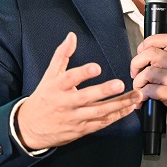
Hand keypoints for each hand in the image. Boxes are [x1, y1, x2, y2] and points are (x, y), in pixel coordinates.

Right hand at [17, 32, 140, 149]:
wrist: (31, 127)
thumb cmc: (44, 97)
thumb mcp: (49, 75)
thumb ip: (62, 54)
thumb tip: (72, 36)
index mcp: (57, 87)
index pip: (69, 78)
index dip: (83, 73)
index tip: (96, 68)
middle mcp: (66, 103)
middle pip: (86, 97)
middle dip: (104, 91)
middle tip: (120, 84)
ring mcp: (75, 118)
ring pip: (98, 112)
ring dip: (118, 105)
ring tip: (135, 96)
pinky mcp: (81, 130)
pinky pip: (101, 123)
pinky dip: (116, 116)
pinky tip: (128, 108)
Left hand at [130, 33, 166, 130]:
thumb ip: (165, 60)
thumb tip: (141, 57)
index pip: (165, 39)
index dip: (148, 42)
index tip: (141, 52)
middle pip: (150, 53)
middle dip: (136, 63)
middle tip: (135, 73)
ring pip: (147, 72)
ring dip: (137, 82)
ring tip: (139, 89)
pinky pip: (149, 89)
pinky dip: (141, 95)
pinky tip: (143, 98)